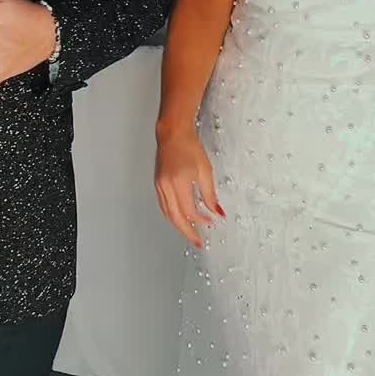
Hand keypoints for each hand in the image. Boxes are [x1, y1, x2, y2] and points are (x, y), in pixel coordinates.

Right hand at [155, 128, 223, 248]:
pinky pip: (164, 206)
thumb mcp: (205, 170)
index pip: (189, 210)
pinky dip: (172, 215)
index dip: (201, 220)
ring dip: (179, 226)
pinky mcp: (158, 184)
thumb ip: (210, 194)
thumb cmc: (189, 146)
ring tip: (190, 232)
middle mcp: (166, 186)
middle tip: (197, 241)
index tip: (211, 223)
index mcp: (179, 182)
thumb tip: (217, 211)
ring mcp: (160, 186)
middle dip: (187, 232)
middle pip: (175, 217)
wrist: (173, 133)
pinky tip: (180, 218)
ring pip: (168, 214)